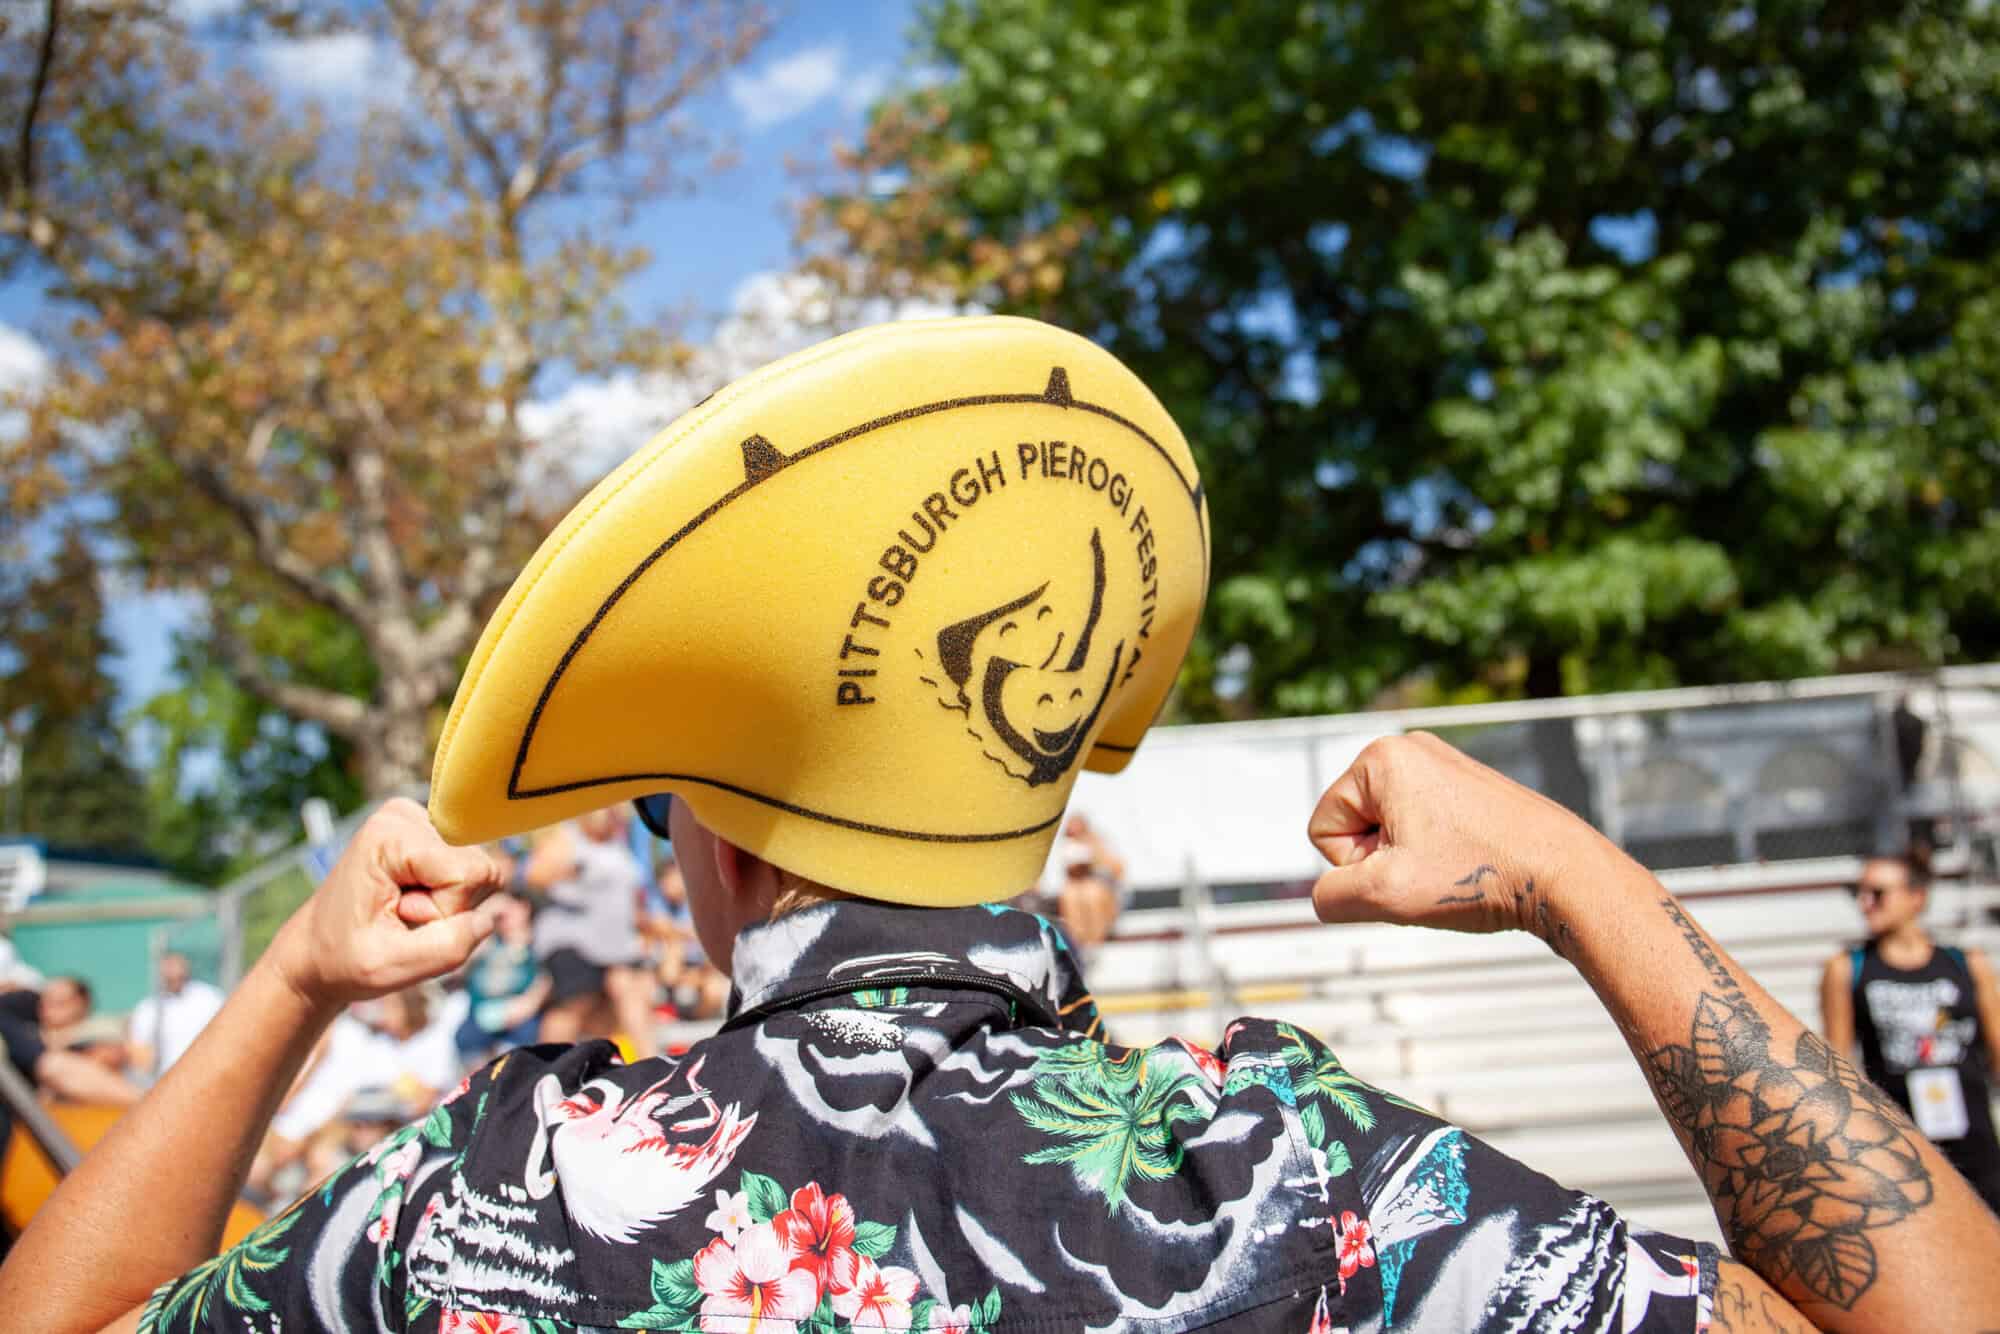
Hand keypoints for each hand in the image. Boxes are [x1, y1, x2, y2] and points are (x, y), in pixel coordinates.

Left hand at [266, 798, 504, 1011]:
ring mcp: (416, 820)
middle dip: (448, 907)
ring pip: (478, 870)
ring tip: (401, 912)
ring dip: (446, 904)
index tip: (402, 920)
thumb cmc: (342, 959)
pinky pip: (469, 870)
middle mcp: (404, 815)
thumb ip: (445, 947)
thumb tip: (485, 921)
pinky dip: (446, 897)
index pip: (470, 873)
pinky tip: (410, 902)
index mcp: (389, 835)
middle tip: (400, 918)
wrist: (314, 952)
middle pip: (478, 868)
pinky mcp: (425, 833)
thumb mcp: (388, 967)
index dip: (446, 911)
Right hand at [1306, 732, 1625, 943]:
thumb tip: (1327, 895)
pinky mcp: (1467, 785)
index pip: (1324, 829)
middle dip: (1384, 861)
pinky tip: (1470, 864)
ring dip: (1410, 862)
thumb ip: (1330, 896)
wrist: (1565, 876)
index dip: (1356, 866)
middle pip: (1356, 826)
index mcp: (1381, 758)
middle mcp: (1410, 749)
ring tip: (1455, 869)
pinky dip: (1437, 854)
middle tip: (1432, 873)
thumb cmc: (1480, 876)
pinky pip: (1422, 828)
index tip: (1407, 870)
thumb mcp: (1385, 895)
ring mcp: (1443, 763)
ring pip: (1389, 831)